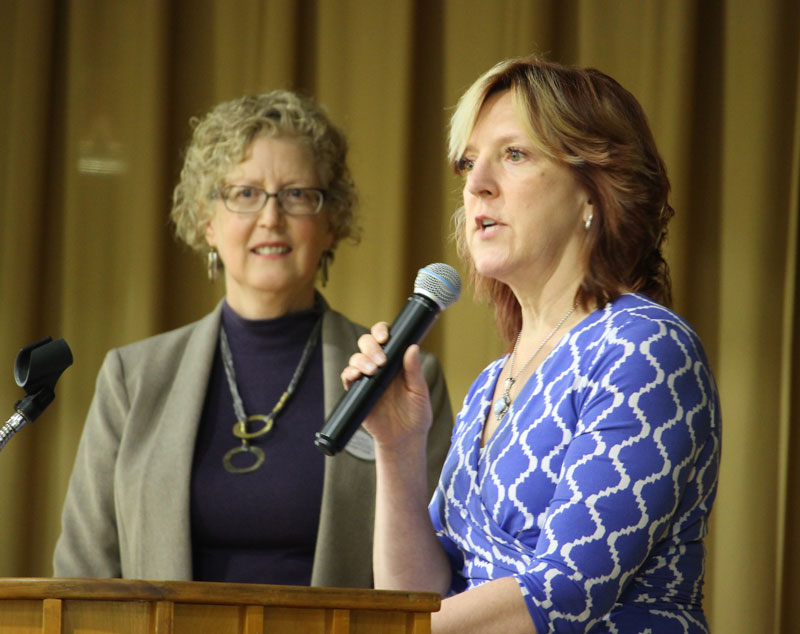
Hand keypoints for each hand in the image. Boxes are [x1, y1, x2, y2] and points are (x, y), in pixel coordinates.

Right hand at [341, 321, 432, 448]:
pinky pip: (347, 378)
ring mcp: (367, 379)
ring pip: (356, 358)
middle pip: (366, 343)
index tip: (385, 337)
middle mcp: (379, 366)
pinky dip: (349, 374)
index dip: (381, 331)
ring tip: (372, 371)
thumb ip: (414, 370)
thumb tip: (413, 347)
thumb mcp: (419, 391)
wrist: (405, 439)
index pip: (385, 337)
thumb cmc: (416, 414)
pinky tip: (356, 376)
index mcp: (396, 361)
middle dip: (370, 346)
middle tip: (381, 361)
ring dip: (361, 360)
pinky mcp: (357, 392)